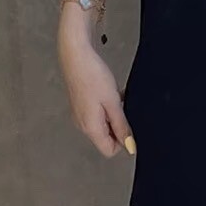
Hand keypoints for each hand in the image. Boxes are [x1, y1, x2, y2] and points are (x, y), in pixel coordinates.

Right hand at [58, 33, 134, 158]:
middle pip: (106, 137)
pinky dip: (106, 105)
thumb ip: (121, 125)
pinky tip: (110, 90)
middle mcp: (82, 125)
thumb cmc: (93, 76)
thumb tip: (129, 147)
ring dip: (113, 112)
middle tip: (121, 104)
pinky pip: (97, 112)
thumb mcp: (113, 102)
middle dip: (118, 124)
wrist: (76, 55)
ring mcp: (80, 114)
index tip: (129, 121)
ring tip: (115, 94)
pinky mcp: (80, 104)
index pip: (109, 150)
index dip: (123, 139)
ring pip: (103, 123)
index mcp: (90, 128)